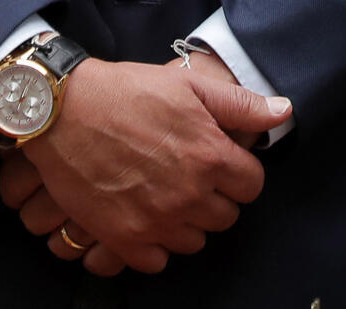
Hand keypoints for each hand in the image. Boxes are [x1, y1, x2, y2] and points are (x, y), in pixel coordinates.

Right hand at [4, 58, 286, 273]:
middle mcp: (189, 195)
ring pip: (194, 242)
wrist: (62, 112)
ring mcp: (157, 221)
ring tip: (166, 194)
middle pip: (225, 217)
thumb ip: (240, 104)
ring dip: (186, 222)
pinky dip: (154, 244)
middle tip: (191, 177)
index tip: (221, 164)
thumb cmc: (127, 91)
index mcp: (211, 156)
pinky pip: (158, 261)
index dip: (239, 174)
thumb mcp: (188, 85)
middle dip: (215, 198)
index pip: (252, 186)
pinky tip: (145, 216)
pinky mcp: (124, 238)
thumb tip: (283, 112)